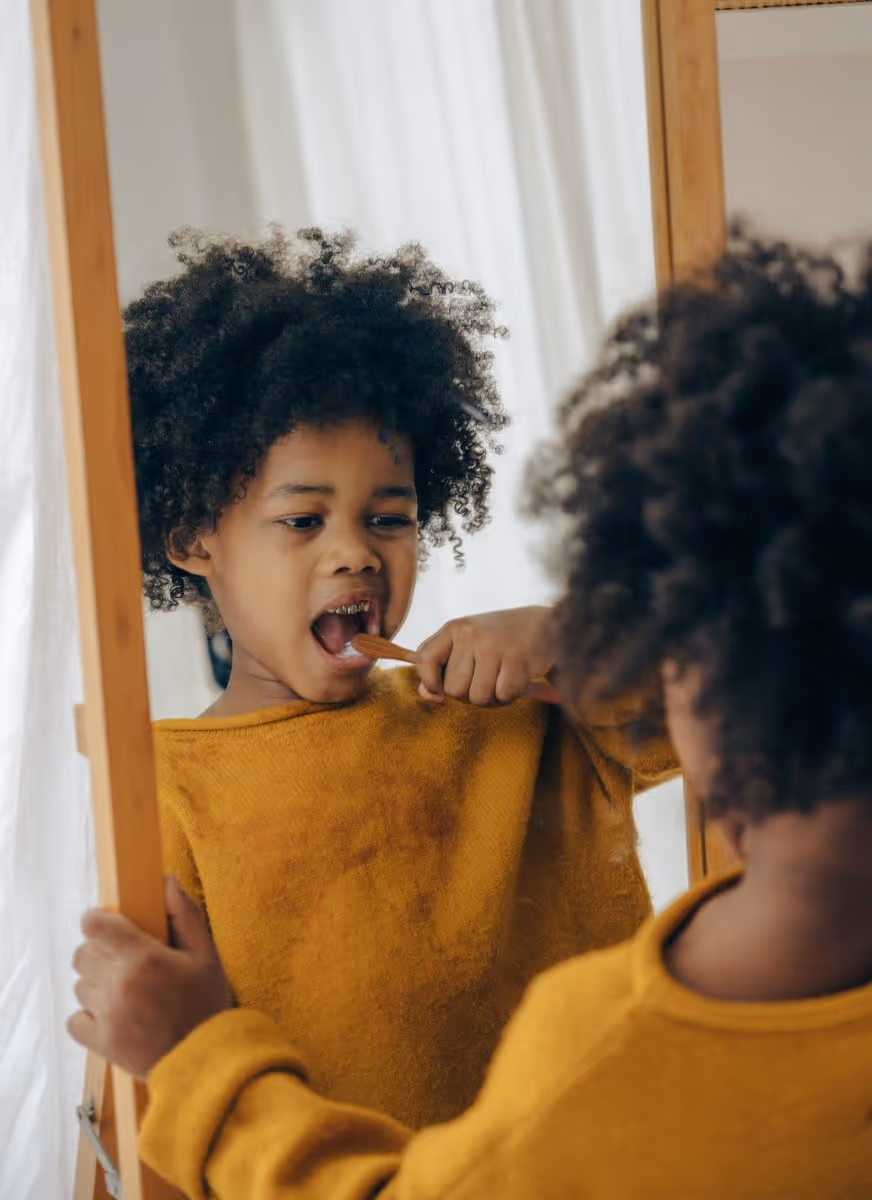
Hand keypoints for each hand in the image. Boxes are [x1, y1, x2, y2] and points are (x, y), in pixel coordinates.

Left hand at [67, 877, 234, 1079]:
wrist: (205, 1063)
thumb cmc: (207, 1006)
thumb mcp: (206, 956)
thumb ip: (185, 915)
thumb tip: (168, 882)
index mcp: (144, 958)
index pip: (94, 926)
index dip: (97, 921)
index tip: (108, 925)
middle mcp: (120, 985)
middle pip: (82, 954)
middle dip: (99, 952)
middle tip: (124, 960)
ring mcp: (108, 1016)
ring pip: (80, 985)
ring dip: (97, 983)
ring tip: (125, 990)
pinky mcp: (101, 1043)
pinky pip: (75, 1019)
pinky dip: (88, 1015)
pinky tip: (113, 1014)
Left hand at [415, 606, 555, 706]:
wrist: (545, 626)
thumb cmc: (500, 641)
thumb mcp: (467, 645)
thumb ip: (441, 668)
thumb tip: (429, 694)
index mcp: (455, 628)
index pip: (424, 660)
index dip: (429, 682)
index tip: (440, 691)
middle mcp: (471, 634)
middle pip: (453, 690)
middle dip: (469, 694)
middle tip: (486, 680)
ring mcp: (494, 646)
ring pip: (478, 698)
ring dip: (492, 698)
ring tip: (501, 680)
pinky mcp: (517, 659)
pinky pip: (502, 696)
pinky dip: (510, 696)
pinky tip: (516, 680)